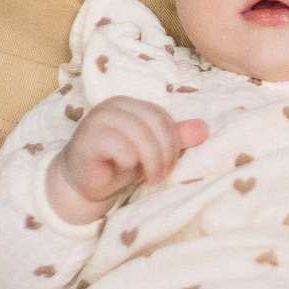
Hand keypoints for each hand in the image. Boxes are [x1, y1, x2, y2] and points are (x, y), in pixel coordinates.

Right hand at [47, 99, 208, 224]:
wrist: (84, 184)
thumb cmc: (118, 164)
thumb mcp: (153, 151)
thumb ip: (176, 138)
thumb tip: (204, 130)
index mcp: (131, 104)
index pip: (163, 116)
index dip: (173, 142)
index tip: (170, 165)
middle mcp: (114, 106)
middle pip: (154, 123)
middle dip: (165, 153)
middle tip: (160, 175)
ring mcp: (98, 119)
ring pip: (140, 134)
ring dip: (150, 160)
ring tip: (149, 176)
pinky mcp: (88, 138)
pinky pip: (120, 146)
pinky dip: (128, 161)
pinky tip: (122, 167)